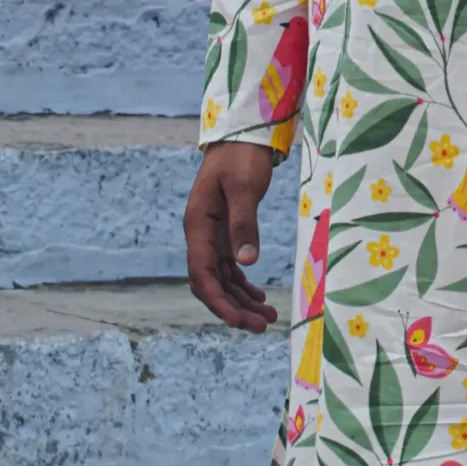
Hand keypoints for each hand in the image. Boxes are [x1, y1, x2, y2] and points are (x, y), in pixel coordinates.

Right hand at [184, 142, 280, 330]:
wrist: (241, 137)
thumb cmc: (241, 158)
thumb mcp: (244, 188)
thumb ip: (244, 224)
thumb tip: (247, 263)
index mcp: (198, 226)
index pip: (202, 275)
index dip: (218, 302)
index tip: (238, 322)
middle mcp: (201, 236)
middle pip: (211, 284)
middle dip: (233, 309)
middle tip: (260, 327)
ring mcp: (212, 237)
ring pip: (222, 280)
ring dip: (242, 302)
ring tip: (268, 319)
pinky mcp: (226, 235)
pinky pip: (230, 269)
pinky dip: (244, 286)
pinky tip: (260, 299)